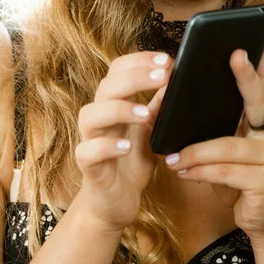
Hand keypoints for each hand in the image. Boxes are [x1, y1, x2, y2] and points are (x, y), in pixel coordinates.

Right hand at [74, 51, 172, 232]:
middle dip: (135, 78)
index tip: (166, 60)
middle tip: (162, 76)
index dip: (139, 60)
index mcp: (115, 102)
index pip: (118, 70)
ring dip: (119, 109)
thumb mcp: (153, 130)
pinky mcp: (88, 167)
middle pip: (107, 86)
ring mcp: (91, 140)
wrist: (115, 203)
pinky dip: (106, 147)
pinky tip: (126, 147)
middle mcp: (100, 117)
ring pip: (90, 114)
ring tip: (145, 113)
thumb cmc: (134, 160)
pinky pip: (88, 151)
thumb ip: (159, 106)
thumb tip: (176, 79)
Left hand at [164, 25, 263, 245]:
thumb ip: (221, 124)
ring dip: (197, 151)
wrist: (261, 220)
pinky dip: (200, 172)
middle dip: (246, 75)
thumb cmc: (240, 176)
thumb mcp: (231, 146)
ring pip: (230, 145)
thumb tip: (185, 99)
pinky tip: (182, 172)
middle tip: (235, 54)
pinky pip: (226, 171)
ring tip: (173, 156)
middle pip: (258, 98)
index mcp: (263, 118)